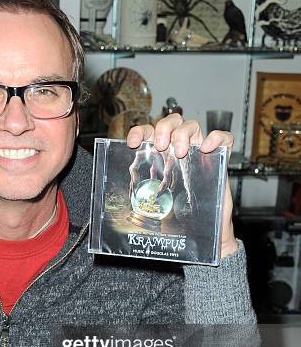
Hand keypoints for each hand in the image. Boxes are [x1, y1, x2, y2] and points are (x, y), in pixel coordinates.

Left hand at [127, 114, 238, 258]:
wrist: (204, 227)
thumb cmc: (179, 213)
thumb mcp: (155, 202)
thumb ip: (142, 195)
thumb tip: (122, 200)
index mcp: (162, 155)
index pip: (149, 132)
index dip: (140, 131)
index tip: (133, 143)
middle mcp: (181, 148)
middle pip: (173, 120)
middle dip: (164, 128)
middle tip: (162, 147)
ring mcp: (201, 151)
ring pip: (193, 125)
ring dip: (184, 134)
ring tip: (182, 152)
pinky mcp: (221, 158)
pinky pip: (224, 138)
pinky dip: (217, 138)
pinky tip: (207, 149)